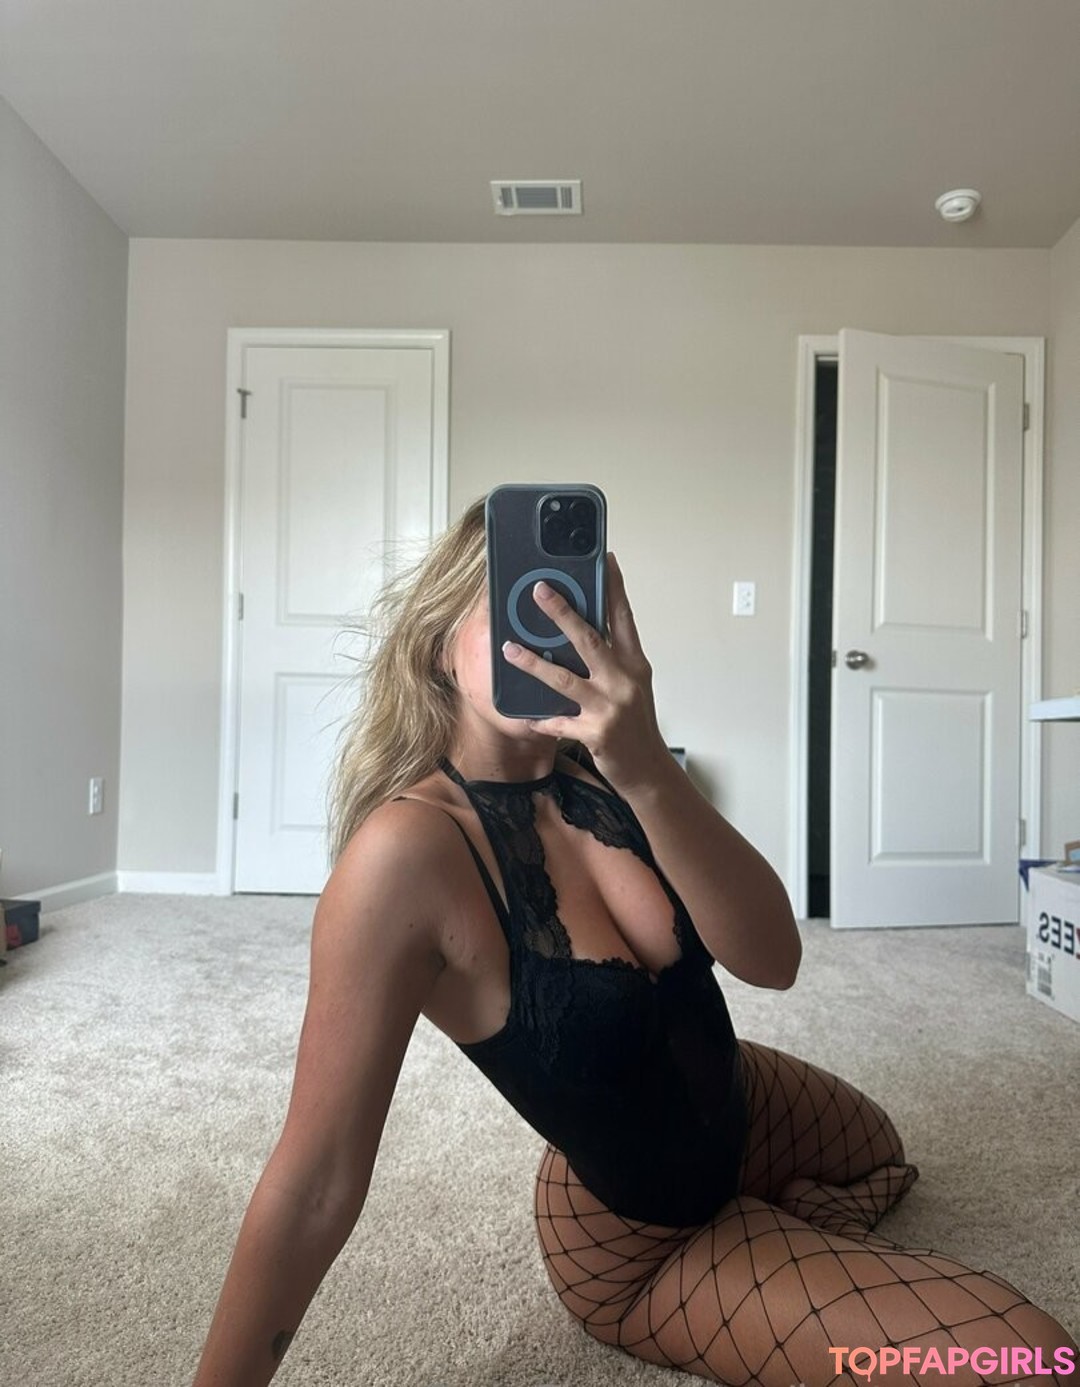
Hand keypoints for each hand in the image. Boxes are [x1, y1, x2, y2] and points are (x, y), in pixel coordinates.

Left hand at [501, 553, 671, 792]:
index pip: (624, 618)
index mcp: (635, 664)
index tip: (604, 560)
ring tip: (509, 649)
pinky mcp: (596, 733)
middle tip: (539, 590)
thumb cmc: (637, 724)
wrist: (648, 770)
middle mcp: (624, 681)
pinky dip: (541, 719)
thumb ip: (613, 659)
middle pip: (589, 639)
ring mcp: (610, 707)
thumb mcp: (633, 685)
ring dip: (533, 663)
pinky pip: (559, 722)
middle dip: (561, 613)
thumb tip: (581, 632)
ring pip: (564, 679)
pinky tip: (524, 716)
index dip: (614, 588)